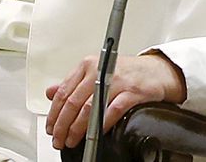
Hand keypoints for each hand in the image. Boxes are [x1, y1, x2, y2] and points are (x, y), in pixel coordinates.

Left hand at [44, 52, 185, 149]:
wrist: (155, 71)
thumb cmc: (124, 73)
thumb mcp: (95, 72)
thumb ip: (72, 83)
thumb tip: (50, 92)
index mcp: (87, 65)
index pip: (63, 91)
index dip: (54, 112)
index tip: (51, 127)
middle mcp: (99, 71)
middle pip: (73, 101)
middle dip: (63, 124)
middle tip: (58, 138)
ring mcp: (116, 81)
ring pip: (89, 108)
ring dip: (77, 128)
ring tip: (72, 140)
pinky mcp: (131, 92)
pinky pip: (112, 111)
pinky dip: (102, 124)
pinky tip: (96, 134)